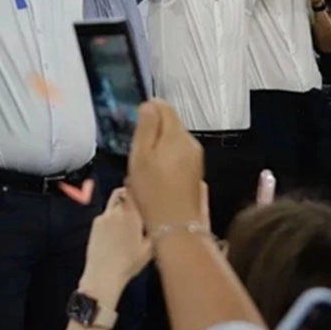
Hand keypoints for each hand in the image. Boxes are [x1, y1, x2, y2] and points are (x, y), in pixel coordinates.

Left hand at [79, 188, 151, 296]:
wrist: (103, 274)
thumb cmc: (129, 263)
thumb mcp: (149, 248)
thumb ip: (154, 229)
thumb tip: (159, 218)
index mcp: (130, 215)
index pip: (133, 190)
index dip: (139, 187)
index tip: (145, 189)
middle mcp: (115, 212)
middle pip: (122, 193)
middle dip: (131, 196)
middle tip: (139, 205)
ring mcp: (103, 217)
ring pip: (114, 203)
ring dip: (121, 206)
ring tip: (129, 220)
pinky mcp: (95, 224)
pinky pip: (106, 214)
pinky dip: (113, 217)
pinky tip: (117, 232)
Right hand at [126, 99, 204, 232]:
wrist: (176, 225)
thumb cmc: (153, 191)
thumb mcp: (140, 156)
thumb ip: (146, 127)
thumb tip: (149, 104)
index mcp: (176, 134)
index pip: (164, 106)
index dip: (147, 111)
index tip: (135, 129)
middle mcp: (191, 142)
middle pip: (169, 123)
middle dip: (152, 132)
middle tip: (137, 153)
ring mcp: (196, 157)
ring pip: (173, 140)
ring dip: (158, 147)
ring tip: (145, 168)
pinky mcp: (195, 171)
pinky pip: (178, 154)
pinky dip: (166, 159)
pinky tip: (157, 177)